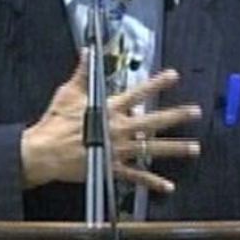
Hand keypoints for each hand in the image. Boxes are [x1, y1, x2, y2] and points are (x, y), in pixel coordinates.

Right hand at [20, 53, 200, 191]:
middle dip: (176, 116)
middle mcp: (118, 129)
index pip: (138, 93)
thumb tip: (87, 53)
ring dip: (175, 148)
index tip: (173, 76)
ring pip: (151, 149)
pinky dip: (152, 182)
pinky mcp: (112, 168)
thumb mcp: (68, 93)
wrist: (45, 152)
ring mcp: (118, 150)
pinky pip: (136, 176)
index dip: (157, 83)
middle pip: (153, 121)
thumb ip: (82, 73)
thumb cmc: (55, 122)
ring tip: (194, 148)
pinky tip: (167, 186)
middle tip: (195, 112)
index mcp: (109, 109)